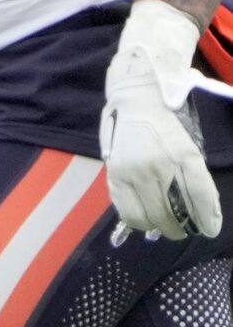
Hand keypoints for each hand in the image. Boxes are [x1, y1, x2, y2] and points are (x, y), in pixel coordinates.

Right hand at [101, 0, 221, 240]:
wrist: (136, 95)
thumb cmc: (169, 116)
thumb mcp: (189, 140)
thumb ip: (192, 171)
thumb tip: (195, 203)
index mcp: (183, 152)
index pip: (199, 194)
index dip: (206, 216)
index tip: (211, 230)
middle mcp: (158, 165)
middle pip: (171, 212)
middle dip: (181, 227)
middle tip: (186, 231)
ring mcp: (133, 172)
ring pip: (148, 217)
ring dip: (159, 227)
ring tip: (166, 228)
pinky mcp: (115, 176)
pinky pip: (125, 210)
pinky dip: (137, 221)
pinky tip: (145, 221)